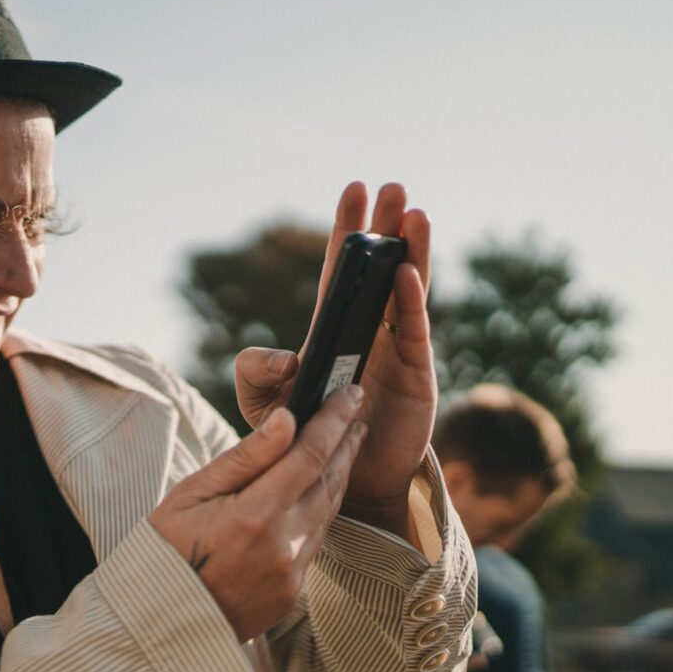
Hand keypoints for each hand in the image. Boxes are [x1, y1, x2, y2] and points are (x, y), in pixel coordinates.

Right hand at [149, 386, 368, 641]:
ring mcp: (292, 572)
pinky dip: (323, 507)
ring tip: (347, 441)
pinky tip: (322, 488)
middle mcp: (283, 544)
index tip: (349, 393)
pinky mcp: (293, 591)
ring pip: (329, 511)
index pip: (309, 454)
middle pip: (329, 480)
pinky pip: (317, 539)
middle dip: (346, 441)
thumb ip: (245, 457)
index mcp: (255, 514)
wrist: (158, 618)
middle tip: (357, 409)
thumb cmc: (166, 546)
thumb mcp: (192, 492)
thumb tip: (286, 418)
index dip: (333, 420)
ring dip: (340, 473)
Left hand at [234, 182, 435, 537]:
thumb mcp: (263, 406)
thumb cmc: (305, 441)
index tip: (353, 189)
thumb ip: (255, 373)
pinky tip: (407, 272)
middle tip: (396, 186)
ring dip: (413, 251)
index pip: (340, 271)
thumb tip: (279, 355)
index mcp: (333, 330)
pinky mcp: (413, 375)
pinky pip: (412, 331)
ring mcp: (395, 350)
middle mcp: (369, 332)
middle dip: (388, 227)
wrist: (344, 486)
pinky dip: (410, 301)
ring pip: (407, 290)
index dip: (347, 231)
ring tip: (417, 212)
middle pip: (381, 268)